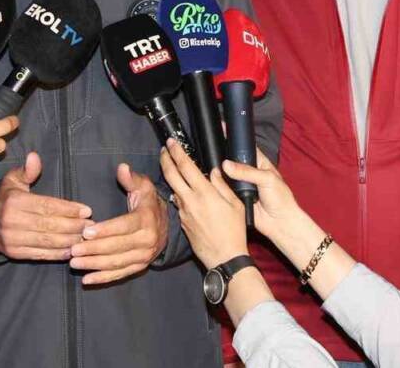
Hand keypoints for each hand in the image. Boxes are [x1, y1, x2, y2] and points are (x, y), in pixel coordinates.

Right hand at [0, 152, 92, 260]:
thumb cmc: (6, 199)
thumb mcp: (13, 180)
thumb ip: (27, 171)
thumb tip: (35, 157)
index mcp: (15, 202)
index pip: (47, 206)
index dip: (69, 209)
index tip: (87, 210)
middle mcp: (13, 221)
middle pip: (50, 225)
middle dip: (74, 226)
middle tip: (91, 225)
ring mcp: (13, 239)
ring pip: (47, 241)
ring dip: (69, 241)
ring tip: (85, 238)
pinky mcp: (14, 253)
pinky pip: (40, 254)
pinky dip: (57, 254)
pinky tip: (71, 250)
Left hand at [69, 163, 167, 284]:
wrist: (168, 225)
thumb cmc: (149, 202)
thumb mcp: (144, 186)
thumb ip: (131, 178)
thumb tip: (122, 167)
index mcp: (146, 220)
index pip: (123, 226)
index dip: (105, 230)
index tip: (85, 232)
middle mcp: (147, 240)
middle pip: (118, 247)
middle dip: (94, 249)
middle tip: (73, 249)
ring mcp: (144, 256)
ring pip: (117, 262)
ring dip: (95, 264)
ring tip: (74, 263)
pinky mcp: (139, 266)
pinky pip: (121, 274)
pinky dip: (103, 278)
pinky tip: (86, 280)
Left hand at [159, 138, 249, 270]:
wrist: (224, 258)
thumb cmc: (234, 231)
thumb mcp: (235, 204)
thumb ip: (222, 185)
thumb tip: (214, 171)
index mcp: (204, 193)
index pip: (185, 166)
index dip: (176, 151)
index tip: (171, 142)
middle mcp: (190, 200)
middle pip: (171, 174)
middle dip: (165, 159)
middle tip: (164, 149)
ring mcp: (184, 212)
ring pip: (173, 188)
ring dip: (170, 175)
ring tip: (172, 166)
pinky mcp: (182, 222)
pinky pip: (178, 203)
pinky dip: (178, 193)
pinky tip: (182, 190)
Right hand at [221, 150, 355, 299]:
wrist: (280, 223)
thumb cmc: (281, 199)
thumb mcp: (267, 179)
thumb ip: (247, 171)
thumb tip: (226, 164)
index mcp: (259, 162)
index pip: (245, 146)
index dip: (234, 139)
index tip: (221, 129)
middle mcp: (248, 171)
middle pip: (232, 159)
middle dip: (223, 155)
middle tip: (210, 147)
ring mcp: (241, 184)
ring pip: (226, 174)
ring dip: (219, 171)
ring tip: (207, 162)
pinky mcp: (235, 196)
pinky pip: (223, 188)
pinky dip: (218, 185)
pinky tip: (209, 179)